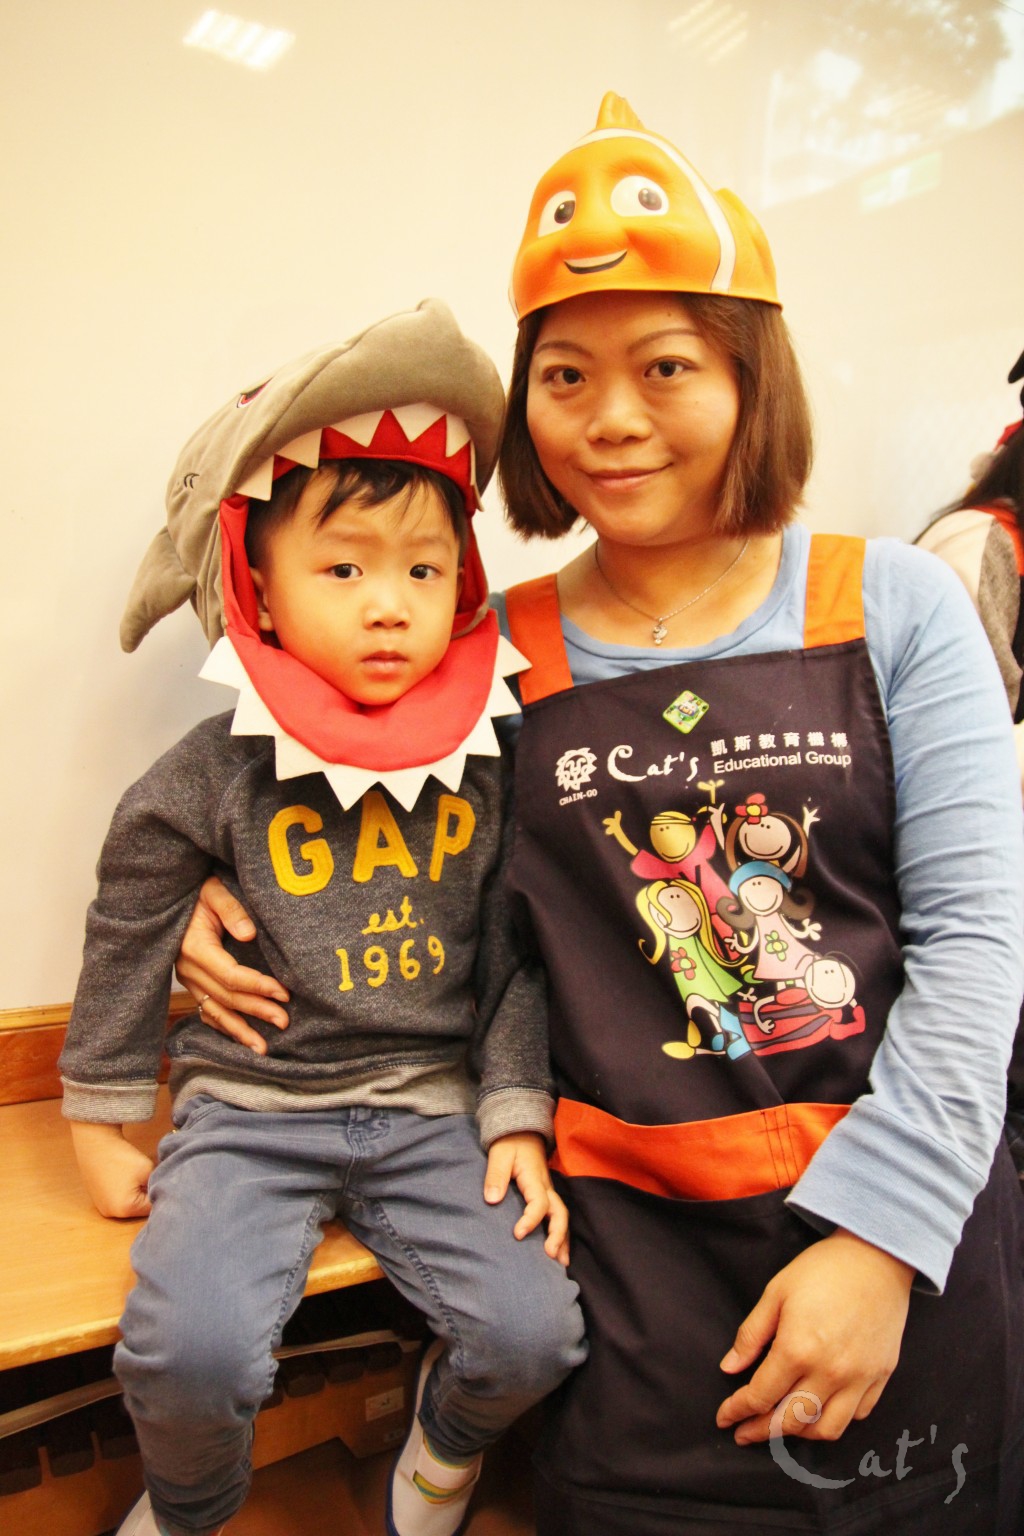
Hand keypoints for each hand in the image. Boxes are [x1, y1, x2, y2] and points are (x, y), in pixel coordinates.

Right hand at [70, 1121, 153, 1218]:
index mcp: (126, 1208)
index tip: (163, 1181)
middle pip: (140, 1209)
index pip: (152, 1207)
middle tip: (149, 1177)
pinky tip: (125, 1177)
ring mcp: (104, 1208)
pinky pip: (119, 1200)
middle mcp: (113, 1213)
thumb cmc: (122, 1156)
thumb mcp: (148, 1169)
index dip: (160, 1193)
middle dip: (147, 1194)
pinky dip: (125, 1191)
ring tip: (135, 1176)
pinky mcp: (99, 1200)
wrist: (95, 1143)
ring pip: (130, 1204)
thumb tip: (162, 1189)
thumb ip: (157, 1183)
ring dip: (136, 1193)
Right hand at [175, 877, 289, 1052]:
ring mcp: (188, 980)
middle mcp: (188, 969)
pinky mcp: (191, 985)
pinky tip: (241, 1040)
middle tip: (284, 1020)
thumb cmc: (199, 891)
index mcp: (194, 947)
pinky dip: (225, 1027)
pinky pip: (207, 1012)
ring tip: (263, 1048)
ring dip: (241, 1030)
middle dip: (257, 1010)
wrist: (172, 899)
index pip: (230, 975)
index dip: (257, 986)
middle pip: (227, 997)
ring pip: (216, 1011)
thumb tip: (249, 935)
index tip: (283, 992)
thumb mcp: (213, 891)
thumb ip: (231, 909)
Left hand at [484, 1133, 569, 1265]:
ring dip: (563, 1239)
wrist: (521, 1131)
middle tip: (549, 1255)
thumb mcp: (499, 1155)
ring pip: (562, 1216)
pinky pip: (557, 1215)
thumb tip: (492, 1200)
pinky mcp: (546, 1195)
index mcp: (535, 1178)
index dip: (531, 1220)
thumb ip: (495, 1176)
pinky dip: (560, 1234)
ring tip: (560, 1263)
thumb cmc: (509, 1144)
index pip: (539, 1203)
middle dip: (557, 1235)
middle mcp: (546, 1187)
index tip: (518, 1234)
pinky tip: (558, 1250)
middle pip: (559, 1213)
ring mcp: (548, 1191)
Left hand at [716, 1229, 913, 1444]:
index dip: (737, 1411)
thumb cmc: (823, 1269)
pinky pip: (857, 1416)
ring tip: (781, 1425)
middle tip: (745, 1432)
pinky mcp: (880, 1376)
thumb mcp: (776, 1292)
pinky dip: (834, 1420)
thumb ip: (751, 1334)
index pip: (760, 1396)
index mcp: (798, 1350)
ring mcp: (859, 1378)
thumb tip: (729, 1367)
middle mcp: (830, 1372)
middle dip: (761, 1431)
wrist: (877, 1256)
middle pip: (790, 1421)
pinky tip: (819, 1410)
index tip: (725, 1418)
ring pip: (825, 1429)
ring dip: (799, 1433)